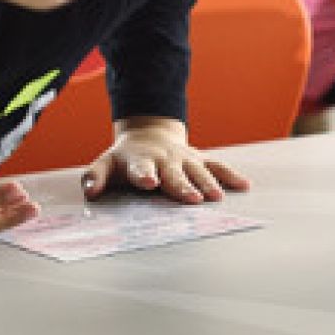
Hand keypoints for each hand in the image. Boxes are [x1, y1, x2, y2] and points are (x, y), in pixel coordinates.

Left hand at [81, 117, 250, 202]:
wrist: (150, 135)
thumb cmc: (126, 158)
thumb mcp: (106, 164)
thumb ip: (95, 177)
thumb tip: (90, 192)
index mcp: (140, 161)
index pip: (141, 169)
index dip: (144, 175)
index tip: (149, 183)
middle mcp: (165, 159)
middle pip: (174, 174)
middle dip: (183, 186)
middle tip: (192, 199)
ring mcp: (185, 159)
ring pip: (198, 171)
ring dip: (208, 183)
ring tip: (216, 197)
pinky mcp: (200, 160)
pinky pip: (217, 166)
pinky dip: (230, 175)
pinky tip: (243, 185)